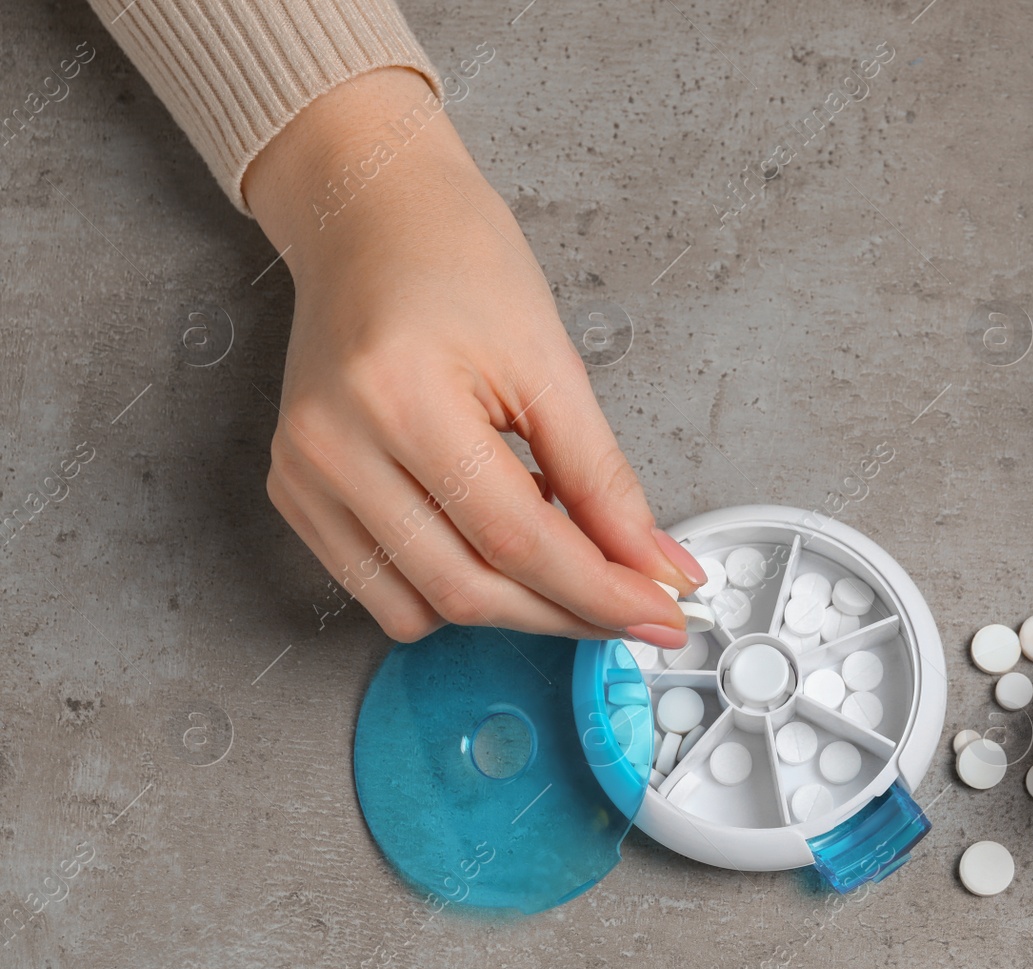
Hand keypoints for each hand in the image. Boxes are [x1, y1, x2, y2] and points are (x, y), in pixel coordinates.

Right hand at [244, 68, 701, 644]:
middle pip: (468, 589)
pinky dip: (452, 588)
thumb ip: (603, 480)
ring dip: (511, 608)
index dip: (601, 590)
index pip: (518, 540)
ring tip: (566, 556)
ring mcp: (302, 477)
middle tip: (637, 604)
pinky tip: (495, 542)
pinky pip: (381, 589)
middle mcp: (334, 448)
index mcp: (402, 399)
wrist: (370, 218)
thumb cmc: (459, 263)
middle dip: (566, 611)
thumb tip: (656, 567)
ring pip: (422, 608)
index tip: (663, 610)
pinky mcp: (293, 493)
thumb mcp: (552, 362)